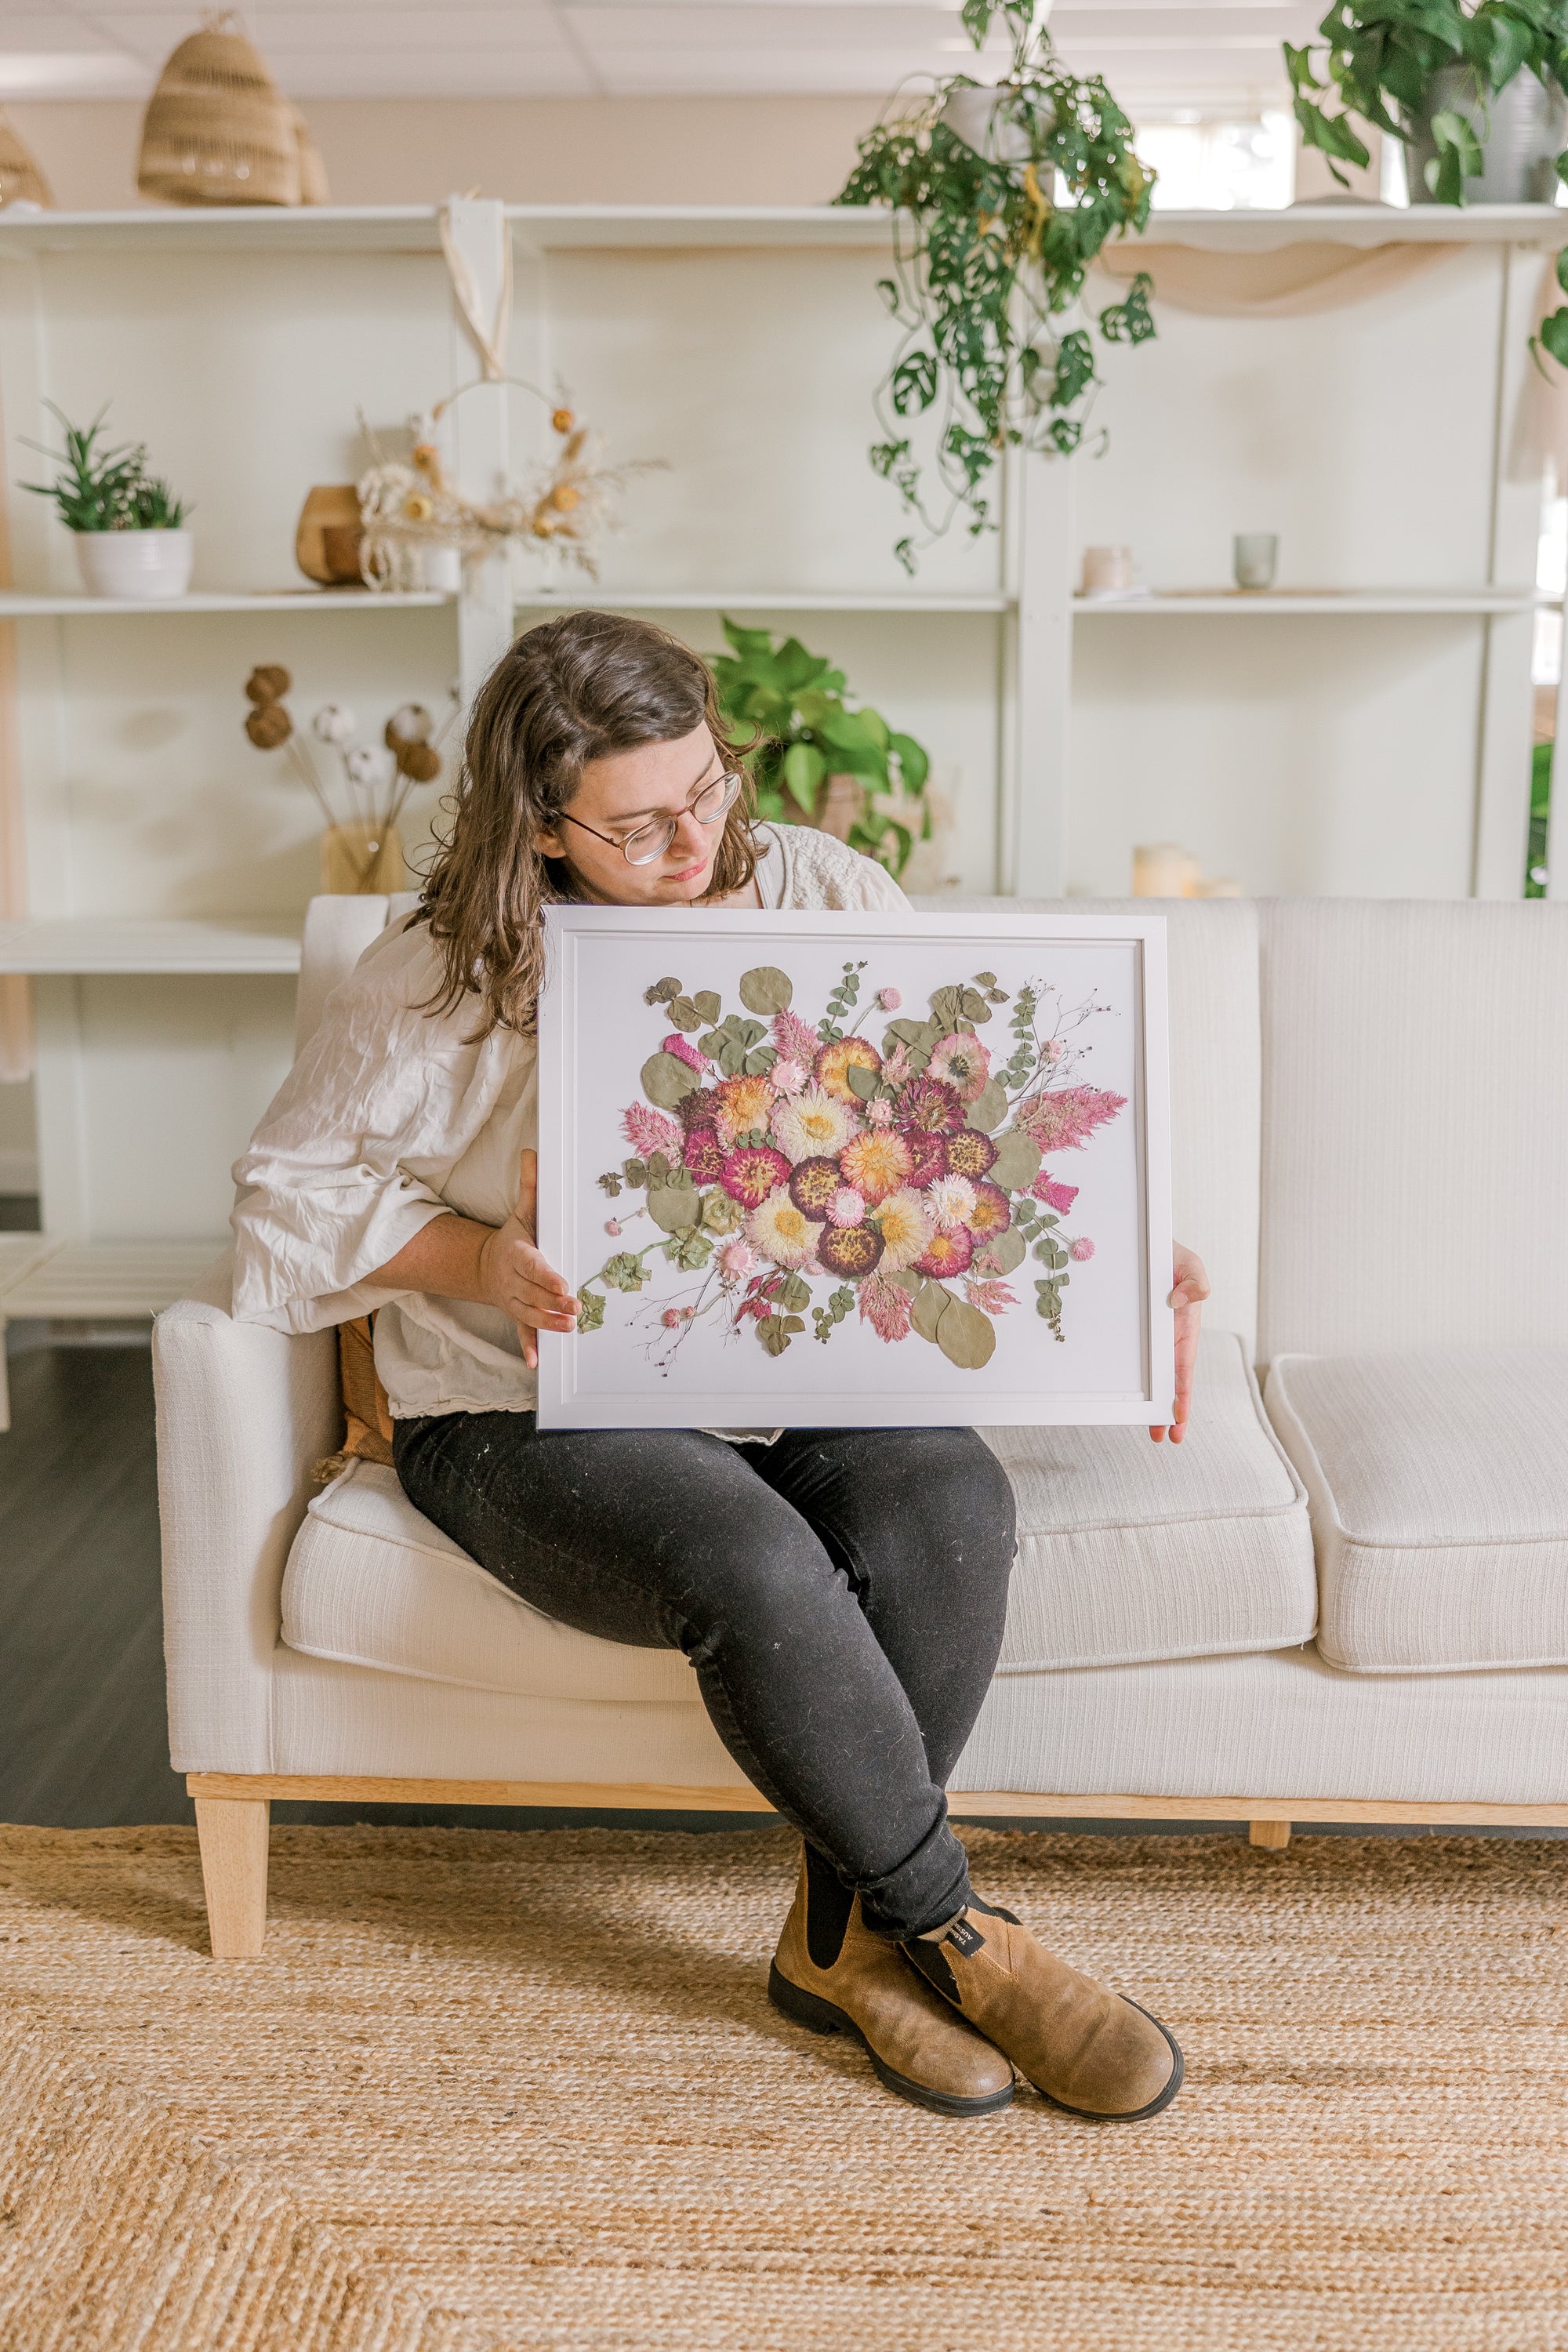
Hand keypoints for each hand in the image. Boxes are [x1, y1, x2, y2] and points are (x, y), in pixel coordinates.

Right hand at [478, 1148, 578, 1370]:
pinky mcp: (516, 1315)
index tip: (563, 1285)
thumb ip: (530, 1186)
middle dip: (554, 1302)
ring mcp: (514, 1301)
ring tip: (570, 1327)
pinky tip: (535, 1361)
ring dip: (549, 1324)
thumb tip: (533, 1152)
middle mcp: (514, 1281)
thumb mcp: (522, 1211)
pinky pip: (521, 1332)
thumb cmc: (514, 1239)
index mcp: (518, 1255)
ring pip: (530, 1314)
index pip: (533, 1266)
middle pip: (534, 1293)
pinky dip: (527, 1346)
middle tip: (575, 1308)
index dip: (547, 1276)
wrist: (487, 1267)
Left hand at [1150, 1240, 1208, 1444]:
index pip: (1183, 1367)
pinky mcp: (1134, 1334)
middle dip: (1170, 1410)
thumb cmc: (1169, 1253)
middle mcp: (1170, 1337)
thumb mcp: (1189, 1262)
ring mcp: (1152, 1337)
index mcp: (1185, 1326)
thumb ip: (1196, 1280)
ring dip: (1153, 1403)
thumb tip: (1183, 1301)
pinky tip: (1129, 1398)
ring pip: (1152, 1375)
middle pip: (1170, 1380)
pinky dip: (1134, 1380)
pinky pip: (1134, 1360)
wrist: (1144, 1244)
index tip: (1179, 1418)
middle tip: (1164, 1437)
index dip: (1182, 1394)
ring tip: (1152, 1431)